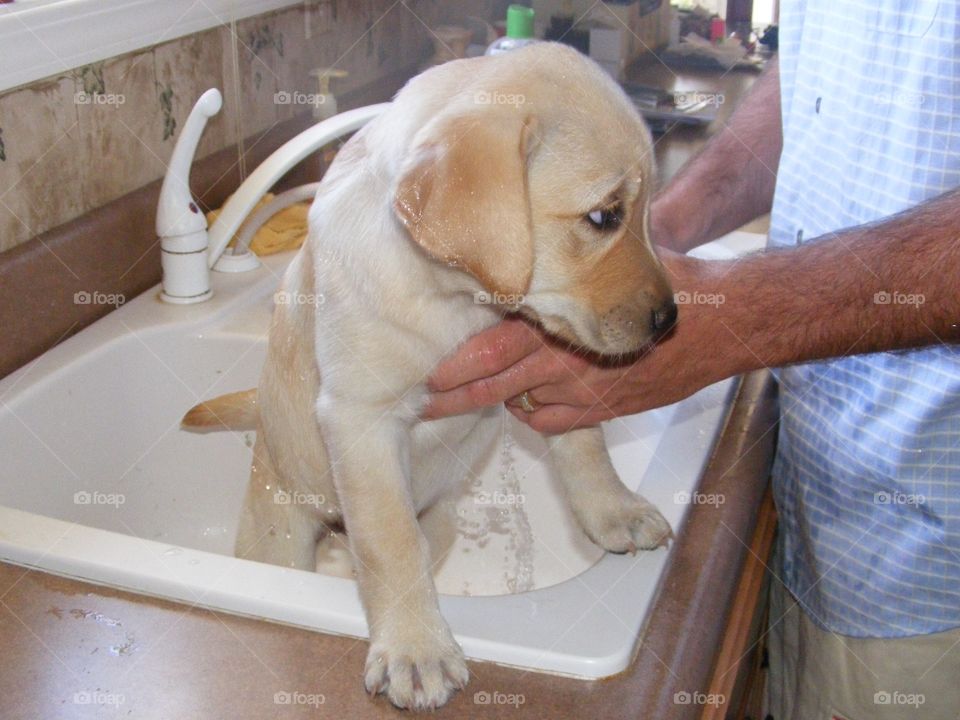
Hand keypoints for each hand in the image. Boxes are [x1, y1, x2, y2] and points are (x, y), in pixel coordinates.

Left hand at [424, 252, 747, 432]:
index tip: (429, 370)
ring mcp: (586, 391)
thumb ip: (573, 259)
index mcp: (566, 320)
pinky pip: (553, 423)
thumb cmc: (670, 284)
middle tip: (423, 402)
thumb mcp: (616, 259)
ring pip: (521, 405)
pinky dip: (531, 415)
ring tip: (458, 403)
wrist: (725, 323)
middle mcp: (569, 360)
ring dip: (493, 402)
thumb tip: (531, 235)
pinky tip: (522, 403)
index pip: (495, 347)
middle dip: (456, 396)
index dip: (459, 363)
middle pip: (497, 384)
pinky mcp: (603, 411)